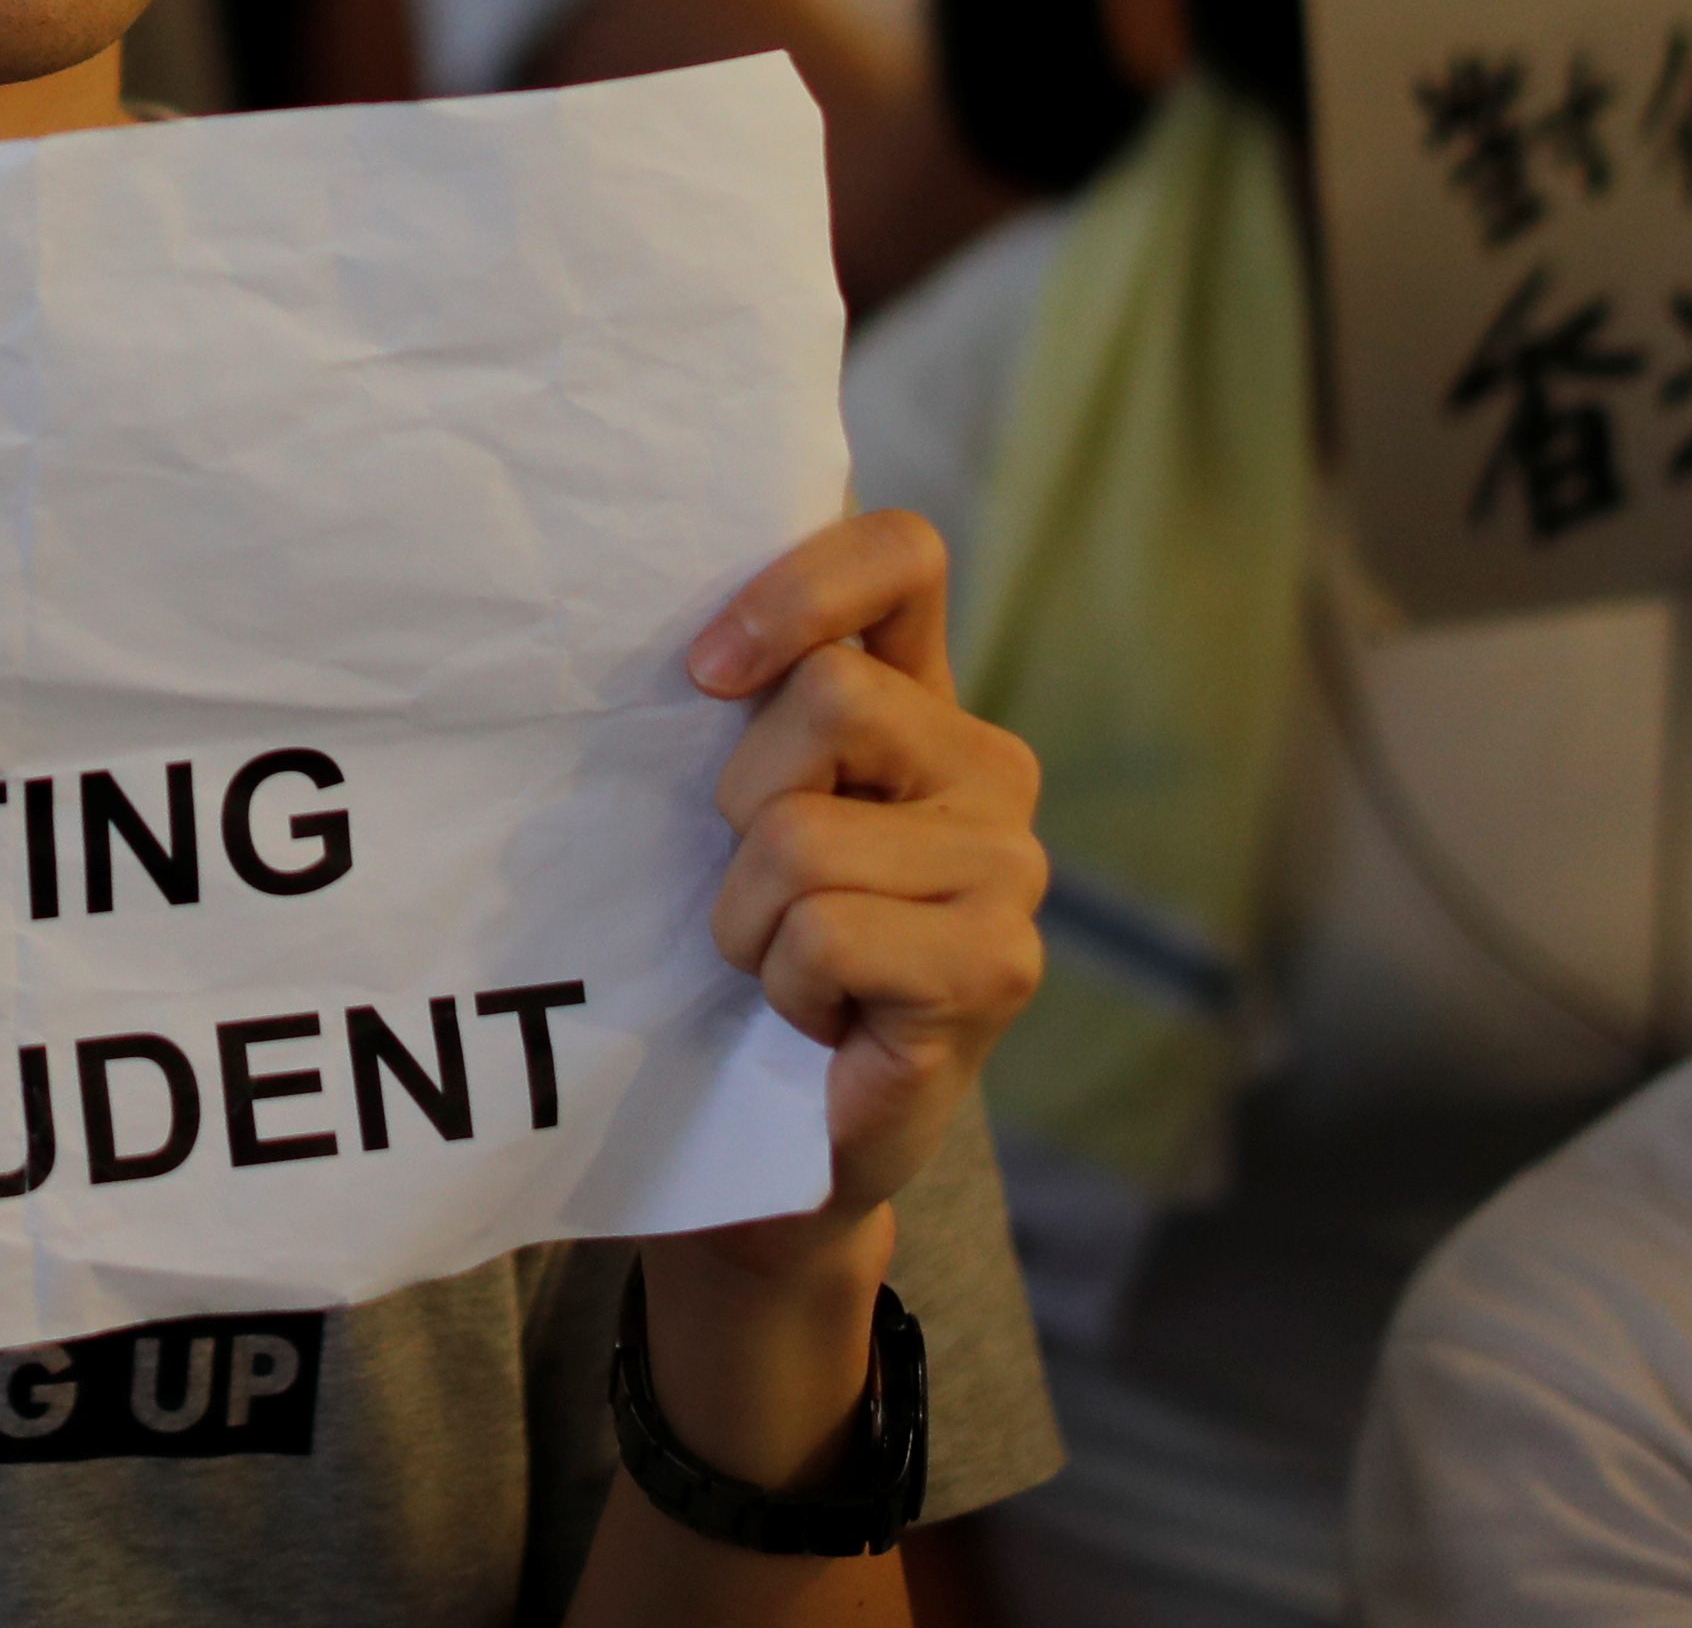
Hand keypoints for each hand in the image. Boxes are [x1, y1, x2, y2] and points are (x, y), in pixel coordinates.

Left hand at [677, 507, 1050, 1268]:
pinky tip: (822, 1017)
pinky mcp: (995, 965)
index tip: (707, 672)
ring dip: (749, 918)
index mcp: (926, 703)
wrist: (784, 1136)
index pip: (902, 555)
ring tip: (786, 965)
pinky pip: (826, 931)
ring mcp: (1008, 869)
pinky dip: (785, 983)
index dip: (798, 589)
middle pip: (828, 696)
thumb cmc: (753, 950)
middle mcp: (989, 769)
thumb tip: (683, 639)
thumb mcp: (743, 806)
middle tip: (759, 888)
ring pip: (803, 831)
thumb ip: (747, 710)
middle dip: (743, 801)